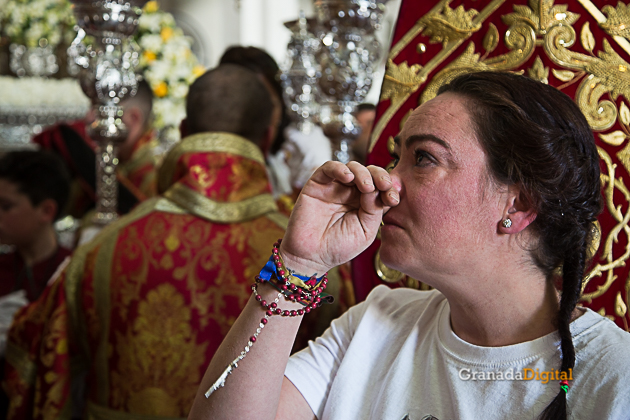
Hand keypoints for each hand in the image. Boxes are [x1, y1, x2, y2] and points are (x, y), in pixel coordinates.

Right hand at [280, 161, 398, 274]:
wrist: (311, 257)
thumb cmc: (338, 247)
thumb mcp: (366, 231)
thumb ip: (375, 210)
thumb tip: (377, 189)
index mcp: (366, 204)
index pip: (382, 188)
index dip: (390, 188)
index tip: (394, 199)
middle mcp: (351, 193)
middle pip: (370, 173)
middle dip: (380, 176)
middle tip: (384, 185)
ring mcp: (335, 188)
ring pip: (353, 167)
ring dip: (363, 173)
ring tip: (366, 186)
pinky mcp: (318, 184)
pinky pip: (329, 168)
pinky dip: (340, 168)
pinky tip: (348, 178)